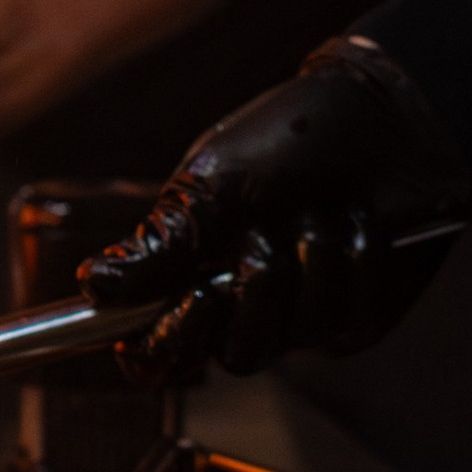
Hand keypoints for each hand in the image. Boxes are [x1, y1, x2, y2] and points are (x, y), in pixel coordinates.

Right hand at [83, 39, 471, 381]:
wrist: (378, 116)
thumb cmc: (284, 141)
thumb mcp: (210, 186)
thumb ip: (157, 245)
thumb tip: (93, 282)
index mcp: (188, 278)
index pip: (156, 352)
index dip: (160, 346)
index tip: (187, 299)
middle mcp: (240, 309)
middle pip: (234, 355)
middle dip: (254, 286)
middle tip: (262, 233)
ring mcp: (300, 320)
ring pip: (293, 335)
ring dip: (308, 260)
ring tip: (316, 209)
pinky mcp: (356, 316)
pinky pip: (346, 315)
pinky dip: (351, 257)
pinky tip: (354, 219)